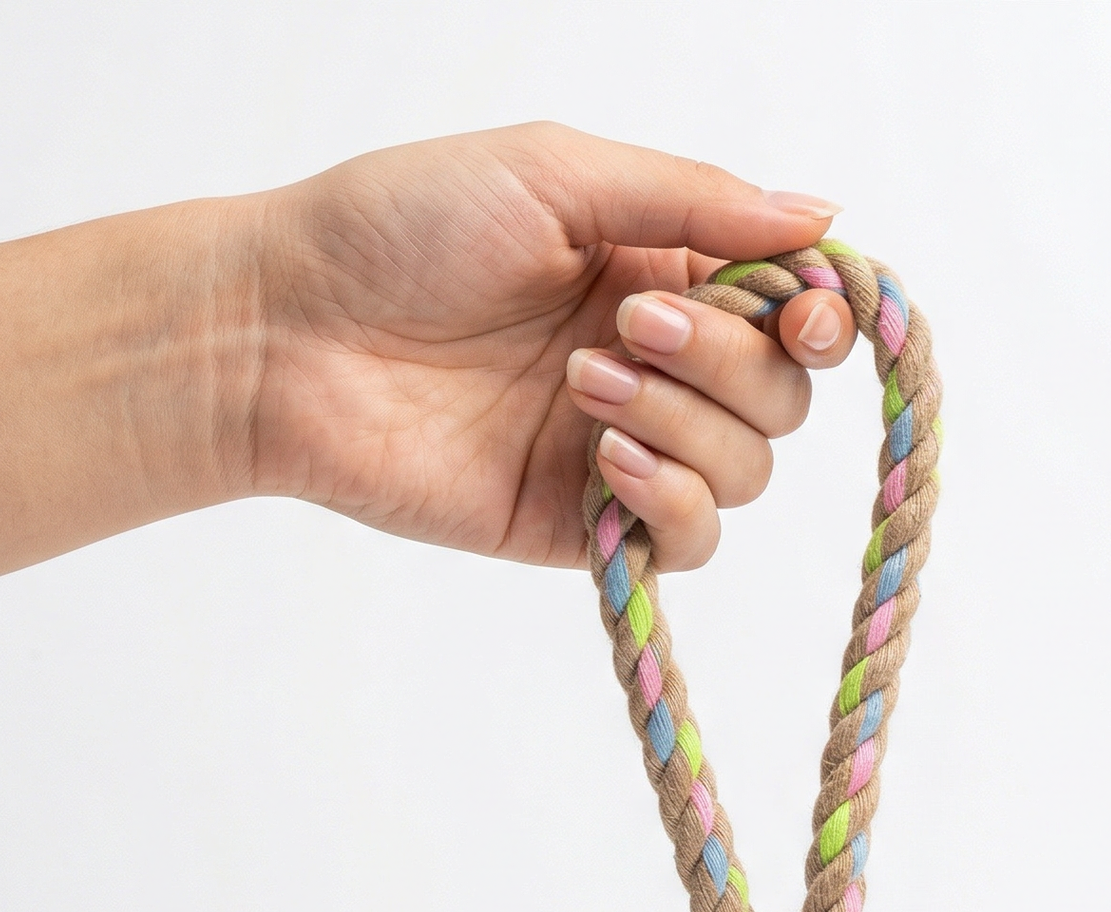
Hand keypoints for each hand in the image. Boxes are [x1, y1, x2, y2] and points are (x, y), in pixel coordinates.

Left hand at [247, 122, 855, 570]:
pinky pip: (689, 540)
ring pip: (746, 471)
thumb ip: (695, 201)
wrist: (288, 335)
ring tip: (580, 382)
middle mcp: (657, 367)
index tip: (804, 313)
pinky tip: (604, 455)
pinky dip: (671, 498)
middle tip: (625, 327)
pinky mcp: (584, 528)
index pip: (790, 314)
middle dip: (728, 362)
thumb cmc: (400, 230)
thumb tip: (823, 216)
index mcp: (657, 273)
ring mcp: (622, 451)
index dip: (818, 319)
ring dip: (687, 422)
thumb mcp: (558, 173)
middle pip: (782, 397)